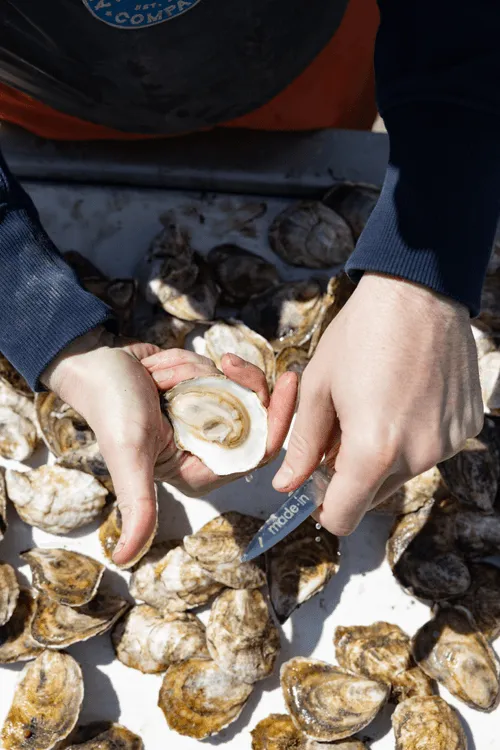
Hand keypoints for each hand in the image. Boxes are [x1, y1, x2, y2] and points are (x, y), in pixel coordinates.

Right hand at [42, 329, 296, 565]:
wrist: (95, 363)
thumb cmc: (110, 407)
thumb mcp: (129, 456)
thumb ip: (137, 506)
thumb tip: (124, 561)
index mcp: (199, 470)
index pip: (257, 452)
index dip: (278, 422)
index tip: (287, 386)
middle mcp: (207, 448)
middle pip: (259, 417)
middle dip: (248, 385)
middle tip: (230, 364)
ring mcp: (207, 418)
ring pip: (242, 390)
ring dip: (210, 371)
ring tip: (174, 372)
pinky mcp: (202, 392)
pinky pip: (221, 373)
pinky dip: (198, 362)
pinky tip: (169, 367)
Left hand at [272, 272, 482, 535]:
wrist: (418, 291)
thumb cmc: (360, 334)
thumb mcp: (318, 388)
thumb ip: (303, 444)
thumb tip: (286, 484)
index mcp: (372, 451)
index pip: (343, 517)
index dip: (323, 508)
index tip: (315, 487)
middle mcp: (417, 456)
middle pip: (372, 496)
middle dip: (351, 476)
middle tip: (341, 431)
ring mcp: (447, 443)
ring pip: (402, 472)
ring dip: (383, 454)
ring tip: (376, 403)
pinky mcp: (466, 427)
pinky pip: (431, 448)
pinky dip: (414, 435)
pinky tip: (406, 395)